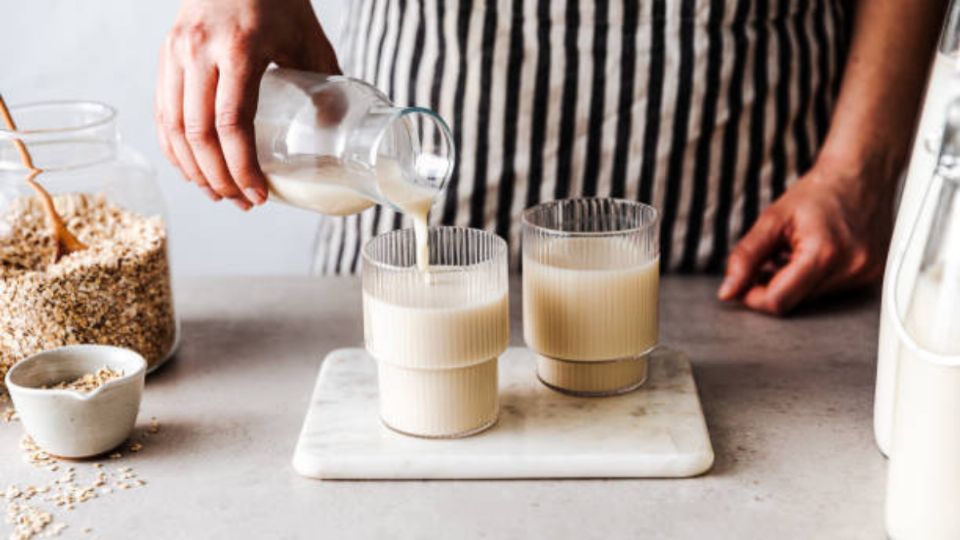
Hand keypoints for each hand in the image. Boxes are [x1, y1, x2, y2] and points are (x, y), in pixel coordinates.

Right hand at [156, 0, 339, 209]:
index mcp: (239, 49)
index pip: (231, 122)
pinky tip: (191, 168)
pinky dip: (173, 146)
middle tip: (242, 203)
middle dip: (219, 178)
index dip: (242, 167)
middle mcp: (199, 51)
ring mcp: (176, 51)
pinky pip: (162, 110)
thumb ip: (324, 83)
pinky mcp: (166, 54)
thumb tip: (336, 134)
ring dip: (194, 169)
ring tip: (219, 194)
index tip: (259, 194)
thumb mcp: (309, 38)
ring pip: (173, 126)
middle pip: (199, 133)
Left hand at [717, 159, 893, 314]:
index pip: (779, 301)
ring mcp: (865, 275)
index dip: (753, 297)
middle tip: (771, 257)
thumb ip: (746, 257)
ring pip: (810, 299)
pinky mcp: (871, 276)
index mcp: (824, 254)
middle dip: (774, 285)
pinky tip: (813, 254)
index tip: (743, 285)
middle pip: (795, 301)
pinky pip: (829, 291)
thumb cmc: (818, 193)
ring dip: (793, 282)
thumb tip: (728, 290)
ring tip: (795, 250)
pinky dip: (812, 279)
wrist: (859, 175)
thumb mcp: (772, 220)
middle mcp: (851, 269)